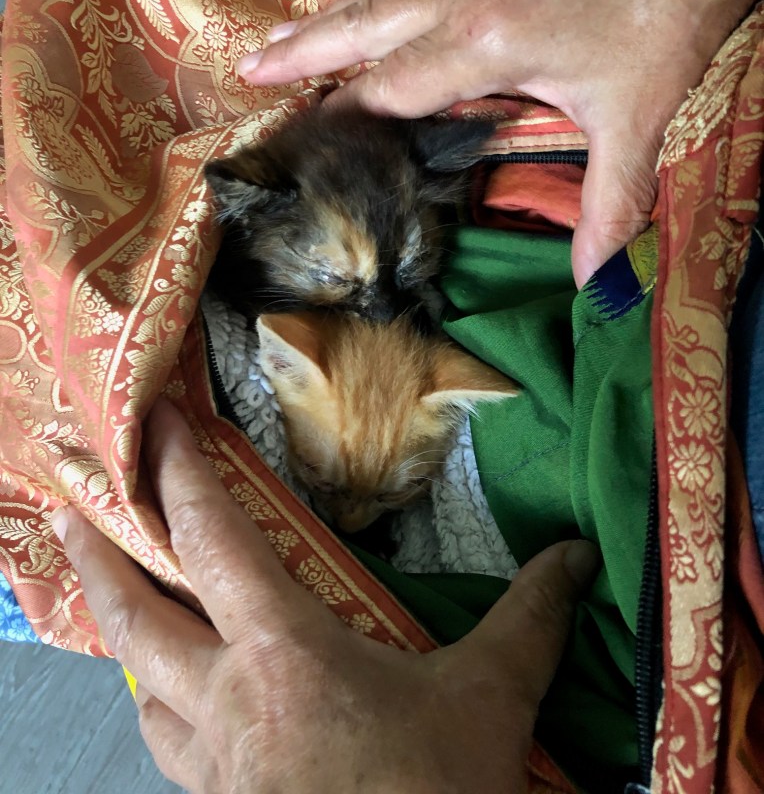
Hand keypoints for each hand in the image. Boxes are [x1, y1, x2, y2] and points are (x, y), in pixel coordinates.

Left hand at [53, 398, 597, 793]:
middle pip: (138, 618)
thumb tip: (574, 555)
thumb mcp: (488, 700)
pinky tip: (185, 713)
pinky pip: (173, 751)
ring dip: (133, 644)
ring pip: (146, 693)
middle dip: (98, 555)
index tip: (151, 426)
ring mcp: (216, 768)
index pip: (212, 543)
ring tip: (132, 612)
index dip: (179, 476)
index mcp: (284, 654)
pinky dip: (167, 714)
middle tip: (67, 511)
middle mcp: (230, 704)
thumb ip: (527, 619)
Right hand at [239, 0, 763, 286]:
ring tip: (283, 35)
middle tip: (247, 67)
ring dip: (332, 17)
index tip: (297, 138)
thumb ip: (610, 202)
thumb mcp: (636, 116)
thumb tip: (598, 284)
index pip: (387, 87)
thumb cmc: (665, 13)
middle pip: (362, 27)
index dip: (338, 114)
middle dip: (302, 50)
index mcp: (482, 41)